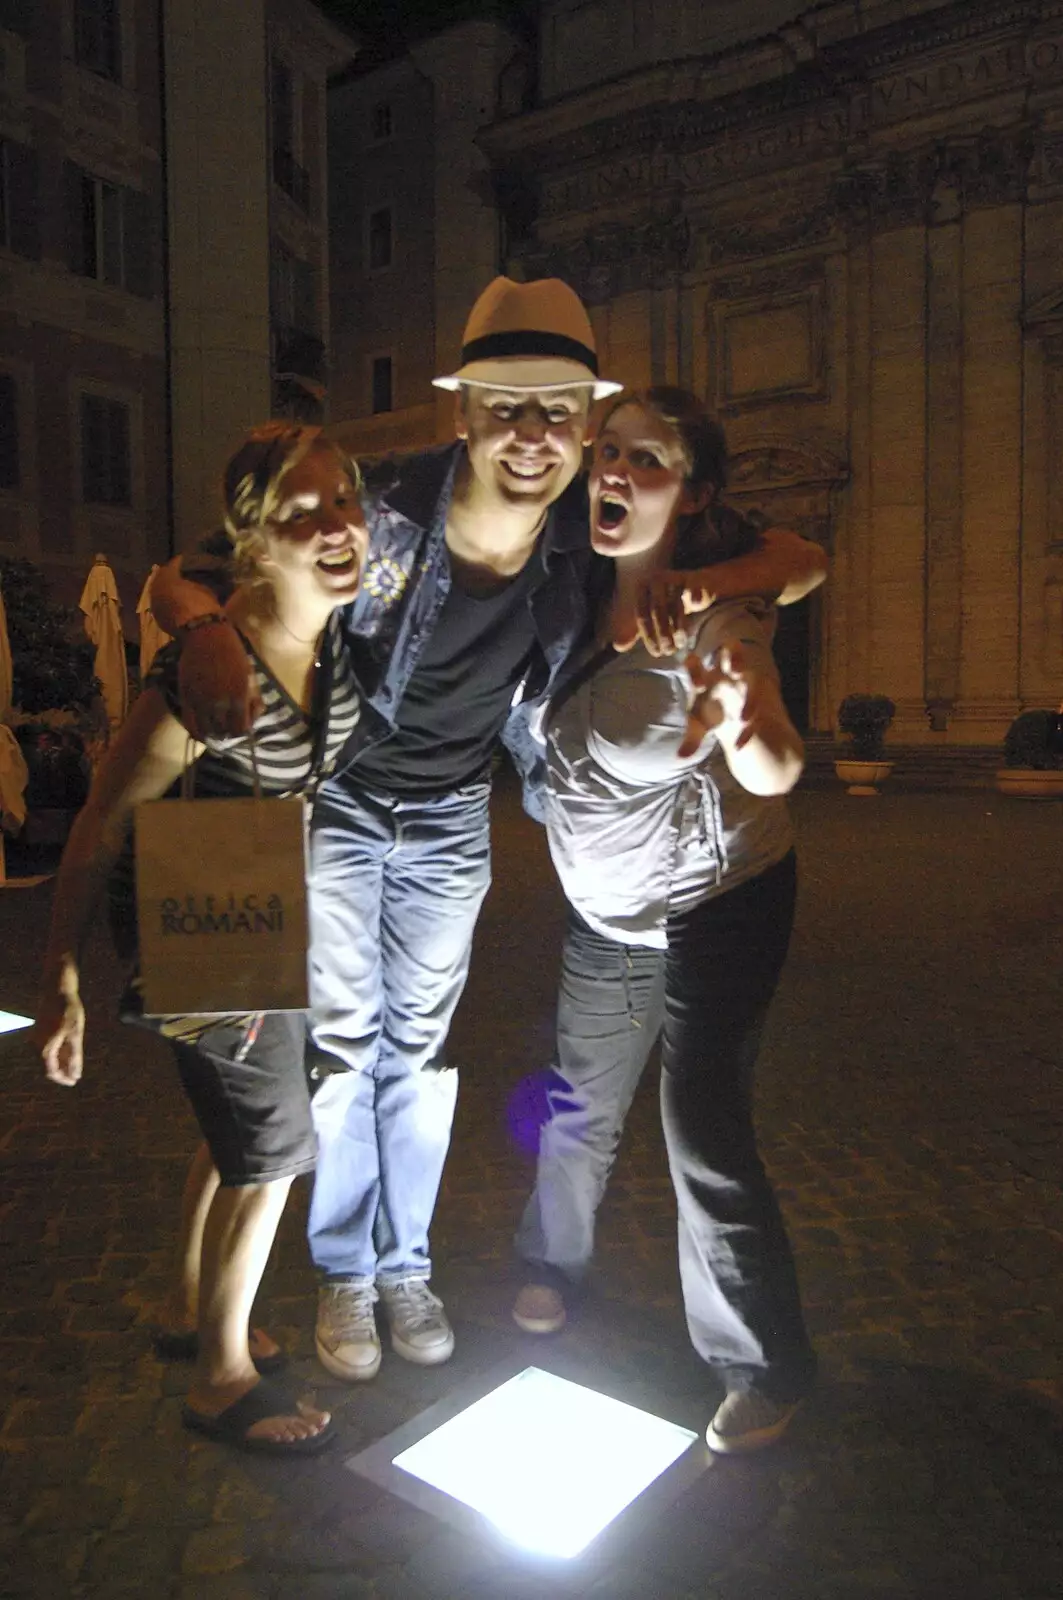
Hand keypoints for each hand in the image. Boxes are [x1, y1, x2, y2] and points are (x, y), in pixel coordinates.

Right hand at [37, 991, 86, 1086]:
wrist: (57, 990)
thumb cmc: (68, 1011)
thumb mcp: (75, 1034)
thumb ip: (74, 1056)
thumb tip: (75, 1075)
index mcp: (45, 1048)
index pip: (51, 1072)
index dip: (63, 1079)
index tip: (74, 1082)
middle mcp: (36, 1045)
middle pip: (48, 1066)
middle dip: (61, 1072)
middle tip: (75, 1075)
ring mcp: (36, 1038)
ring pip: (47, 1057)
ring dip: (59, 1063)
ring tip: (73, 1065)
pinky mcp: (38, 1032)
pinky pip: (47, 1048)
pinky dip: (56, 1053)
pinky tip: (67, 1051)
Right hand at [177, 622, 261, 738]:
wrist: (206, 635)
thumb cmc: (233, 655)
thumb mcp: (251, 676)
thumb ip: (254, 700)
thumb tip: (253, 721)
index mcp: (239, 696)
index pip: (241, 729)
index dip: (241, 731)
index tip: (240, 728)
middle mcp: (219, 701)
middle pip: (224, 731)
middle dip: (227, 732)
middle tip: (227, 728)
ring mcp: (201, 699)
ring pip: (207, 731)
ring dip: (212, 734)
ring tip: (215, 731)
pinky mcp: (186, 696)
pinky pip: (190, 723)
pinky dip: (196, 733)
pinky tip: (201, 734)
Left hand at [616, 571, 716, 656]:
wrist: (694, 585)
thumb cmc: (669, 603)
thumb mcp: (650, 617)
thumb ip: (635, 630)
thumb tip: (618, 646)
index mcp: (641, 588)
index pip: (641, 614)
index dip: (648, 636)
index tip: (656, 653)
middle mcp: (656, 580)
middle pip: (657, 610)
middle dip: (663, 633)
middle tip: (669, 652)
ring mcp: (675, 577)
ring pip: (675, 604)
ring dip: (679, 627)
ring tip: (680, 644)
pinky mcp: (693, 578)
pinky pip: (693, 589)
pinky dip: (695, 597)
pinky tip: (696, 609)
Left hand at [679, 641, 766, 758]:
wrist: (734, 715)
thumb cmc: (709, 712)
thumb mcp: (698, 724)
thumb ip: (691, 738)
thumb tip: (680, 757)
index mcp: (704, 676)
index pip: (695, 663)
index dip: (695, 667)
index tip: (698, 685)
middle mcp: (726, 671)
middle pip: (733, 651)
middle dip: (736, 656)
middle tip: (736, 670)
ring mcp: (746, 679)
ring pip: (752, 679)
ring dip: (750, 698)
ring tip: (744, 720)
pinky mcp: (761, 693)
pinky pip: (759, 704)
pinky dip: (751, 723)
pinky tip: (742, 741)